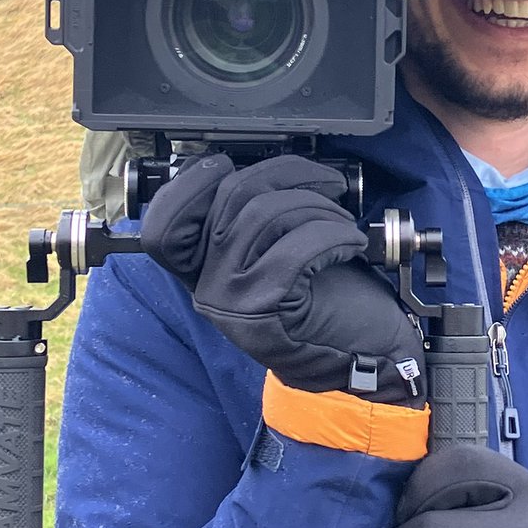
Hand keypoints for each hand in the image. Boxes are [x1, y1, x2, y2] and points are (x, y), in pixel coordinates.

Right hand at [141, 154, 425, 407]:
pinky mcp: (262, 314)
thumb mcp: (280, 253)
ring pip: (264, 215)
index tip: (236, 167)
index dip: (194, 180)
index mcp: (203, 269)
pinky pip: (296, 249)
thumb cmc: (330, 301)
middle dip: (290, 175)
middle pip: (230, 197)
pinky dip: (334, 236)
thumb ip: (254, 219)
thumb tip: (263, 168)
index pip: (164, 222)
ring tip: (343, 224)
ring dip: (319, 207)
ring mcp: (230, 302)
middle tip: (329, 188)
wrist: (362, 360)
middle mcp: (206, 287)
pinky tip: (350, 244)